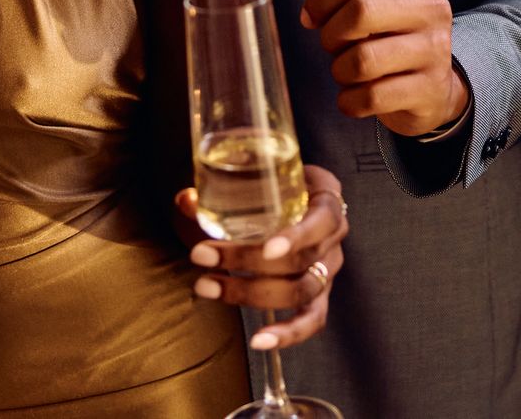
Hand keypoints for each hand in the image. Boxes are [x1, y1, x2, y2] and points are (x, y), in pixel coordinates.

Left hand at [175, 165, 348, 350]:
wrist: (289, 197)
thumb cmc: (271, 187)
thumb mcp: (254, 178)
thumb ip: (221, 189)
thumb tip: (186, 201)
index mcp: (327, 197)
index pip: (323, 219)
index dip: (297, 237)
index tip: (268, 250)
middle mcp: (334, 234)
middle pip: (301, 259)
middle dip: (246, 261)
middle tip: (201, 254)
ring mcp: (329, 267)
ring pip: (300, 290)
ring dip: (249, 292)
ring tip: (207, 285)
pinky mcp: (319, 295)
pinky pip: (312, 320)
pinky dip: (288, 334)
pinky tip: (260, 341)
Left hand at [299, 0, 465, 136]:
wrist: (432, 89)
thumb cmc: (392, 37)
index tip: (310, 16)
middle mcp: (432, 11)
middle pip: (361, 12)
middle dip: (331, 34)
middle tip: (331, 46)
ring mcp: (435, 52)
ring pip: (363, 60)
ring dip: (340, 71)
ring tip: (347, 71)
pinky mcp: (429, 91)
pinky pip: (371, 97)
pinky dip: (350, 101)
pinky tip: (355, 97)